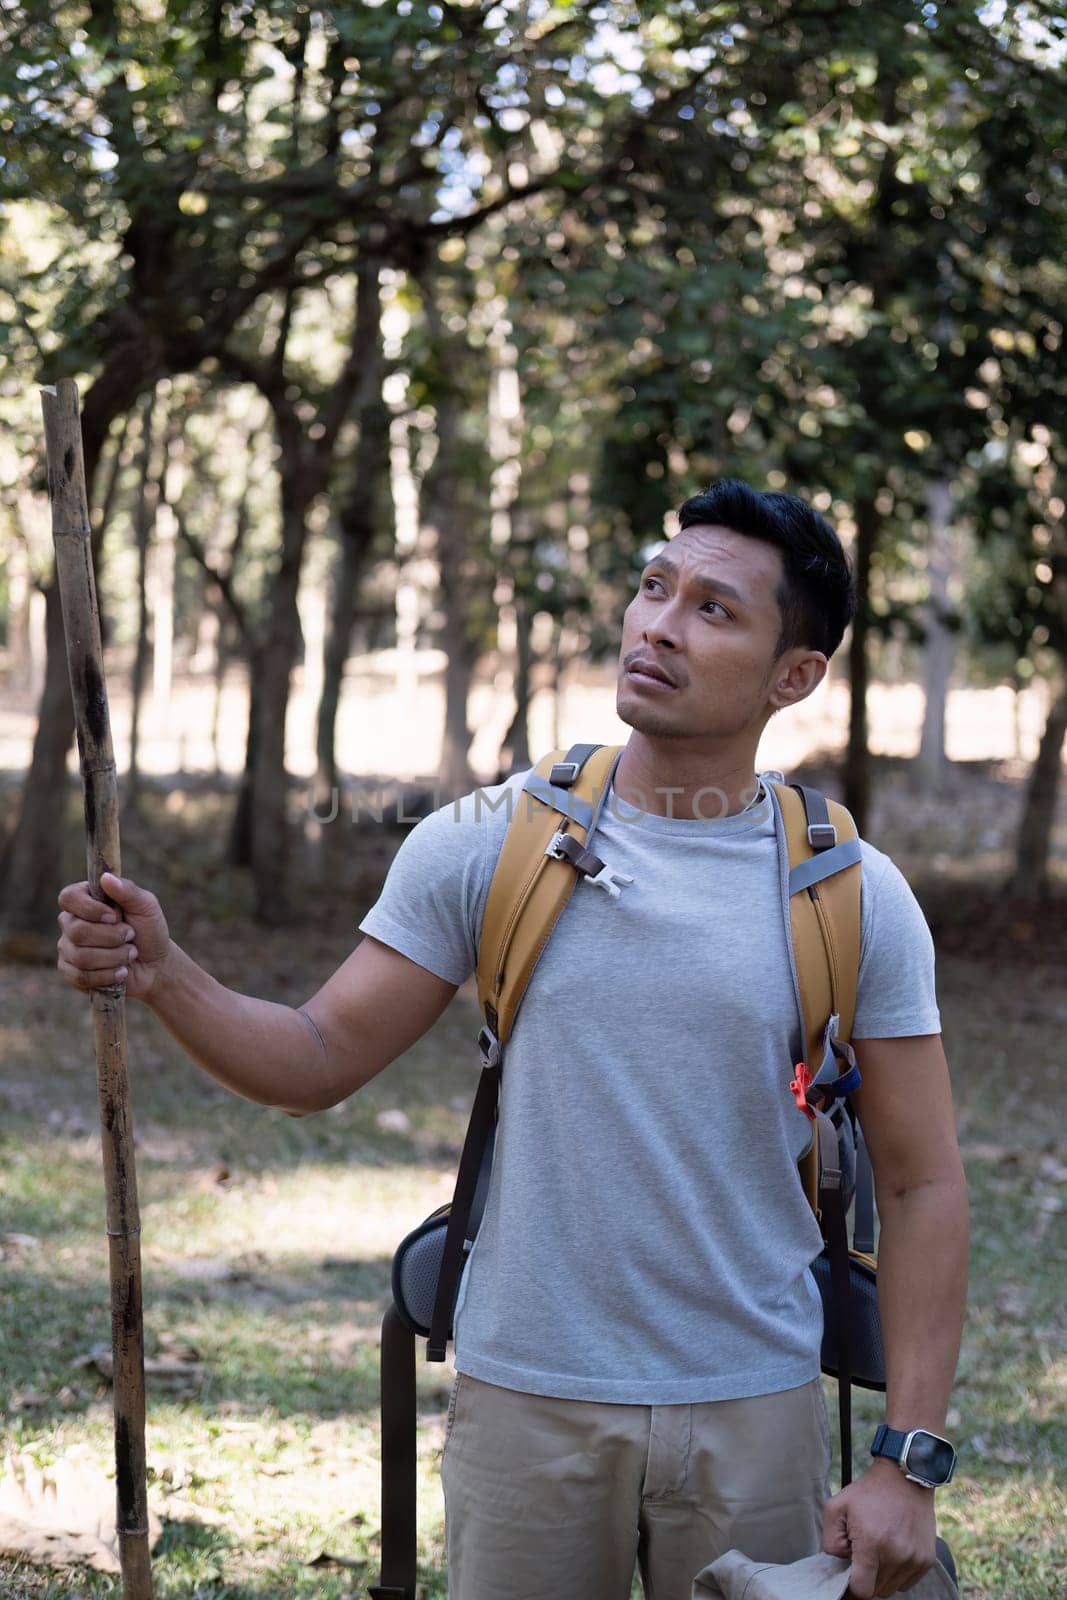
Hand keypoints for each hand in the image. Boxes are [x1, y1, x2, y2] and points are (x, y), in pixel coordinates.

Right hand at [57, 872, 170, 1002]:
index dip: (89, 909)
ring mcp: (68, 948)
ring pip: (81, 956)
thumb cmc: (149, 930)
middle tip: (130, 936)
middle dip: (112, 937)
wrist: (155, 964)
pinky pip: (80, 976)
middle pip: (77, 931)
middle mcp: (71, 923)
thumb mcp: (146, 906)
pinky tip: (121, 971)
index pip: (68, 898)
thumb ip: (128, 891)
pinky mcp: (71, 972)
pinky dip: (108, 975)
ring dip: (115, 957)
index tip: (114, 916)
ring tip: (130, 954)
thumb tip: (106, 878)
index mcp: (86, 900)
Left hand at [823, 1460, 936, 1596]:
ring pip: (892, 1588)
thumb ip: (830, 1542)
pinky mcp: (927, 1560)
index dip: (851, 1590)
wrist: (905, 1478)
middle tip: (862, 1555)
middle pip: (876, 1590)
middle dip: (866, 1578)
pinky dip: (897, 1574)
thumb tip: (840, 1565)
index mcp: (872, 1544)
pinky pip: (907, 1583)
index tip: (847, 1579)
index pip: (862, 1590)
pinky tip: (891, 1552)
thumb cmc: (868, 1492)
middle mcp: (897, 1556)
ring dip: (881, 1577)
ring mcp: (915, 1560)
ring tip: (877, 1551)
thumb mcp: (836, 1508)